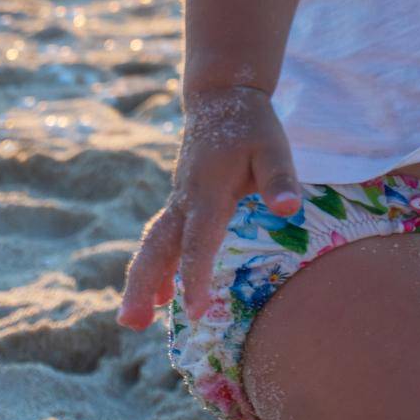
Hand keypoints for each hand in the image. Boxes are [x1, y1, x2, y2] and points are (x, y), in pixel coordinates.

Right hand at [116, 84, 301, 328]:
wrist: (221, 97)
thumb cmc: (252, 125)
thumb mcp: (273, 146)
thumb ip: (280, 178)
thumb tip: (288, 210)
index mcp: (209, 190)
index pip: (199, 239)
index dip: (195, 275)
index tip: (194, 310)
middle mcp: (185, 199)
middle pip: (156, 246)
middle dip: (141, 284)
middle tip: (130, 322)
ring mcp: (178, 200)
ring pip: (152, 244)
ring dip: (140, 280)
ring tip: (132, 321)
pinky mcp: (179, 202)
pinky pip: (159, 238)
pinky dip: (153, 266)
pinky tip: (156, 296)